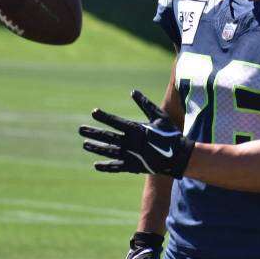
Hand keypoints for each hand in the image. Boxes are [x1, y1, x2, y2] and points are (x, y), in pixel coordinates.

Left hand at [79, 90, 194, 176]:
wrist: (179, 156)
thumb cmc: (169, 133)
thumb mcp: (159, 116)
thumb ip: (145, 104)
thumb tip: (133, 92)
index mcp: (137, 129)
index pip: (116, 121)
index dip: (104, 117)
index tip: (94, 112)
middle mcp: (131, 142)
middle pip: (108, 137)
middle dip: (93, 132)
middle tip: (80, 129)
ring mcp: (131, 155)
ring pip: (109, 151)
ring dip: (96, 148)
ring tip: (85, 144)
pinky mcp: (133, 166)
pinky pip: (117, 166)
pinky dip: (106, 166)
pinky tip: (96, 165)